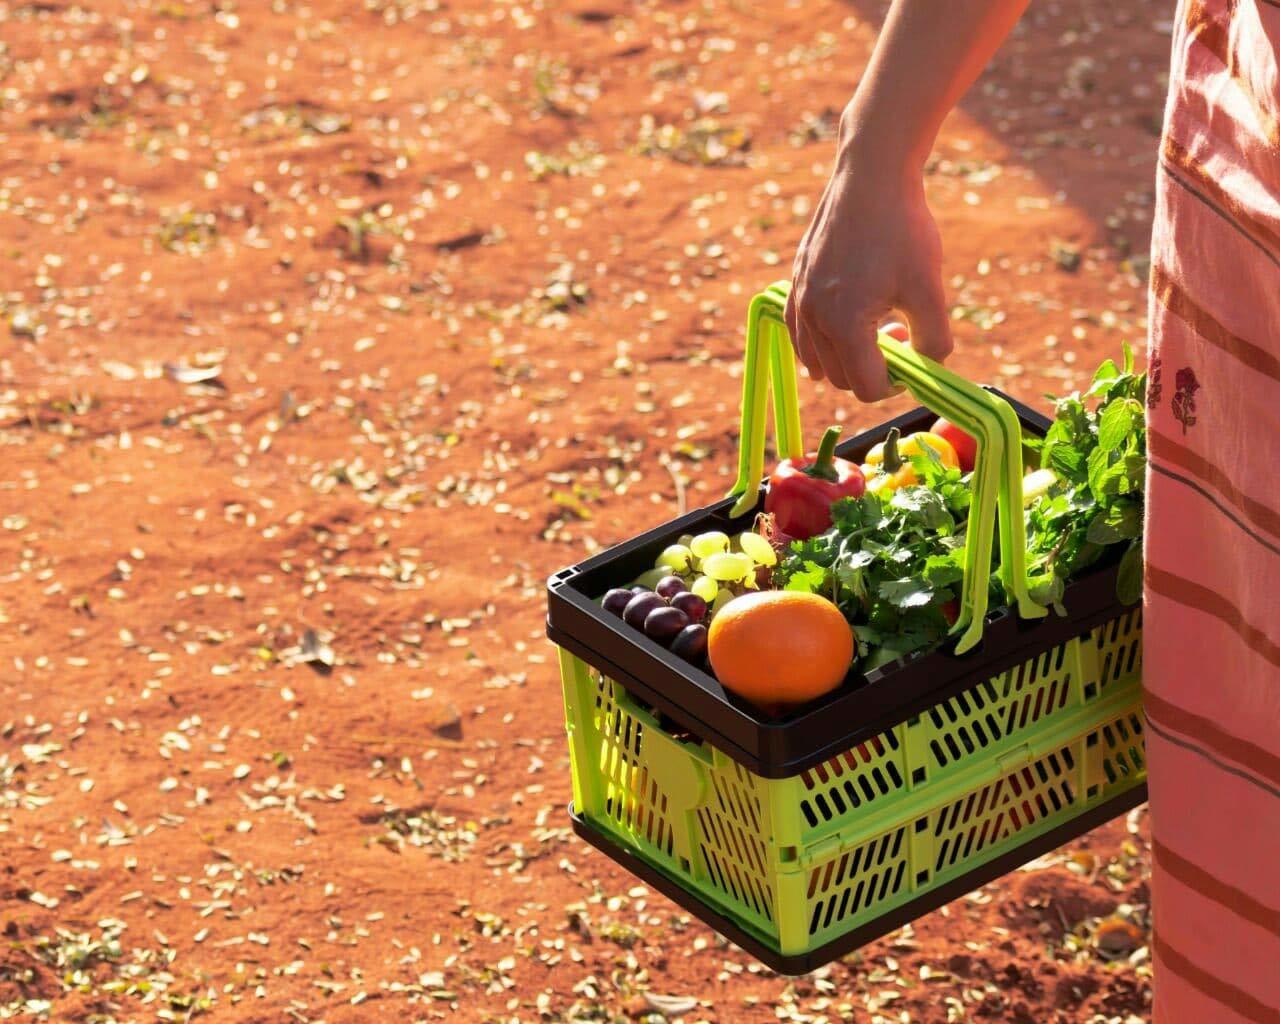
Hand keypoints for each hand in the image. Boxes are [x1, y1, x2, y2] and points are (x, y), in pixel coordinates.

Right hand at [786, 145, 953, 401]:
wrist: (871, 176)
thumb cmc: (903, 230)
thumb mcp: (930, 289)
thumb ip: (935, 340)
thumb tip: (930, 369)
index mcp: (845, 325)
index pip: (867, 388)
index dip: (896, 384)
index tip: (913, 359)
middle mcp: (814, 318)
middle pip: (841, 379)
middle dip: (872, 370)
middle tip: (900, 334)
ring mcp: (800, 300)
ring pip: (816, 361)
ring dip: (846, 358)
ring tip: (874, 328)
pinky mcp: (796, 282)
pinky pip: (800, 333)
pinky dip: (819, 343)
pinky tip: (841, 327)